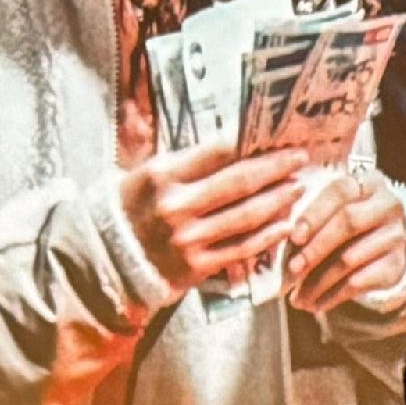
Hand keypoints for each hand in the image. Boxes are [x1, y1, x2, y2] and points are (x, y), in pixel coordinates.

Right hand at [116, 143, 308, 299]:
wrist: (106, 260)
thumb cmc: (131, 209)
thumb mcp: (148, 174)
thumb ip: (187, 161)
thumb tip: (235, 146)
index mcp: (163, 175)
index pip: (218, 152)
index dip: (252, 144)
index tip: (277, 138)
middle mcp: (176, 206)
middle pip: (239, 182)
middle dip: (275, 168)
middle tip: (300, 159)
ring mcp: (188, 239)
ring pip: (246, 216)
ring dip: (279, 200)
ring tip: (298, 187)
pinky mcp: (196, 266)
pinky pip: (242, 248)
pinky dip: (268, 235)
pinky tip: (286, 223)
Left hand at [283, 166, 405, 314]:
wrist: (388, 244)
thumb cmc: (349, 221)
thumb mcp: (336, 207)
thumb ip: (310, 211)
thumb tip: (277, 236)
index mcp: (366, 182)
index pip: (339, 191)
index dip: (314, 213)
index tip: (293, 236)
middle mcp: (386, 204)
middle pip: (348, 222)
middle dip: (315, 248)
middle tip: (292, 269)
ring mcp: (394, 235)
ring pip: (350, 258)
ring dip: (318, 281)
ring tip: (297, 297)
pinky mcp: (395, 264)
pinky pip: (359, 282)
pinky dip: (332, 295)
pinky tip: (316, 303)